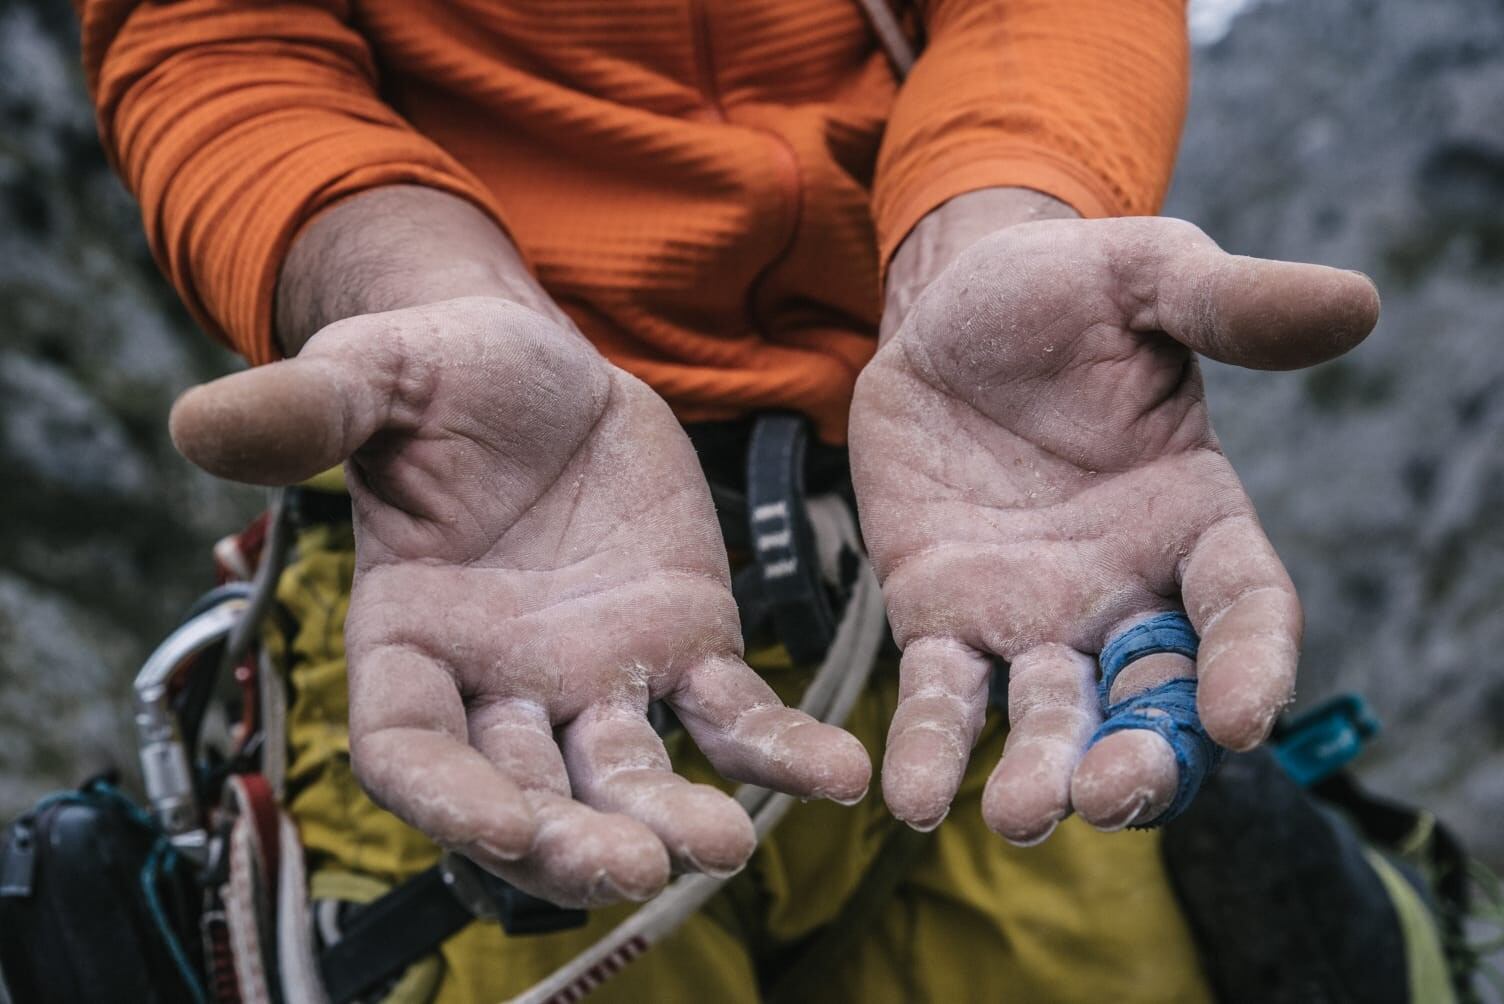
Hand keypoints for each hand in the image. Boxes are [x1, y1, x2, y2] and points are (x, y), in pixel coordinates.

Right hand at [171, 297, 869, 904]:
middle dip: (571, 838)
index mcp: (409, 640)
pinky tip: (840, 773)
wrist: (544, 370)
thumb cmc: (442, 377)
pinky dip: (781, 751)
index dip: (446, 801)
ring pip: (631, 774)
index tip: (499, 828)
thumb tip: (196, 418)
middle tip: (631, 865)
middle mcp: (501, 684)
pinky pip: (734, 714)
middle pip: (526, 792)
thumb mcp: (375, 377)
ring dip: (676, 817)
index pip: (411, 751)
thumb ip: (307, 411)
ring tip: (727, 843)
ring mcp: (598, 676)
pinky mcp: (683, 644)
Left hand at [850, 217, 1377, 841]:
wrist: (946, 309)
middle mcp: (1121, 586)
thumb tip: (1357, 299)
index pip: (1243, 606)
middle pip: (1150, 698)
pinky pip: (941, 693)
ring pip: (1046, 715)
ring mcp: (1029, 612)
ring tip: (1016, 814)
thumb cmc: (1061, 291)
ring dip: (1037, 771)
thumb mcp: (1146, 278)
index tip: (1245, 718)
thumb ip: (1232, 304)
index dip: (1252, 663)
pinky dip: (929, 747)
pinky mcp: (941, 614)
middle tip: (1112, 793)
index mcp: (1192, 516)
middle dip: (1141, 757)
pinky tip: (907, 797)